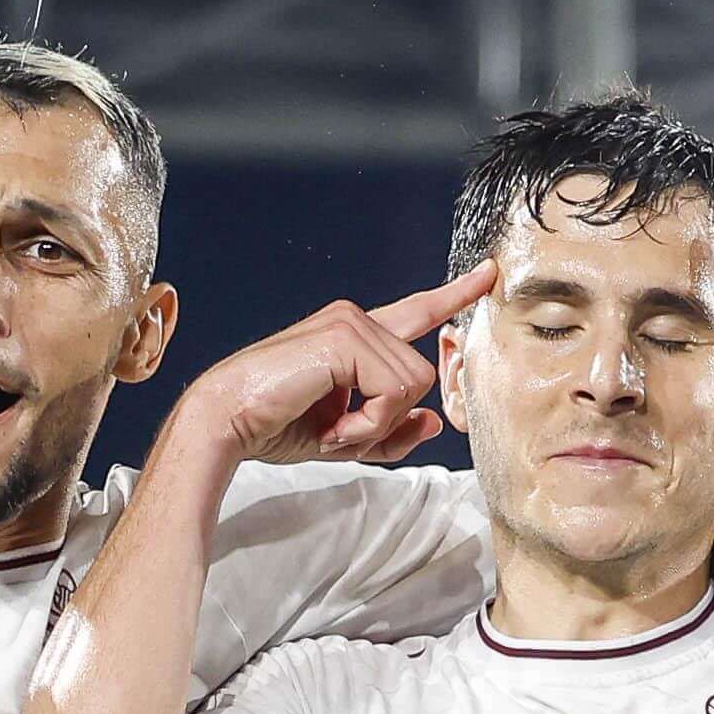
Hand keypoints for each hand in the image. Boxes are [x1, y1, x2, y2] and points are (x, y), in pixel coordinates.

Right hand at [176, 267, 495, 472]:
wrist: (228, 421)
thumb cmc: (275, 425)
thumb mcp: (346, 437)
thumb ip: (392, 431)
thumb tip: (434, 421)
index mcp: (355, 335)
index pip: (416, 312)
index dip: (453, 296)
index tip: (486, 276)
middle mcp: (356, 318)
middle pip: (420, 376)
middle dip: (386, 420)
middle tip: (338, 431)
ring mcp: (351, 323)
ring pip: (412, 386)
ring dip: (374, 424)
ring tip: (331, 427)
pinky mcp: (345, 338)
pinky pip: (394, 392)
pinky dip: (367, 423)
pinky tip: (332, 424)